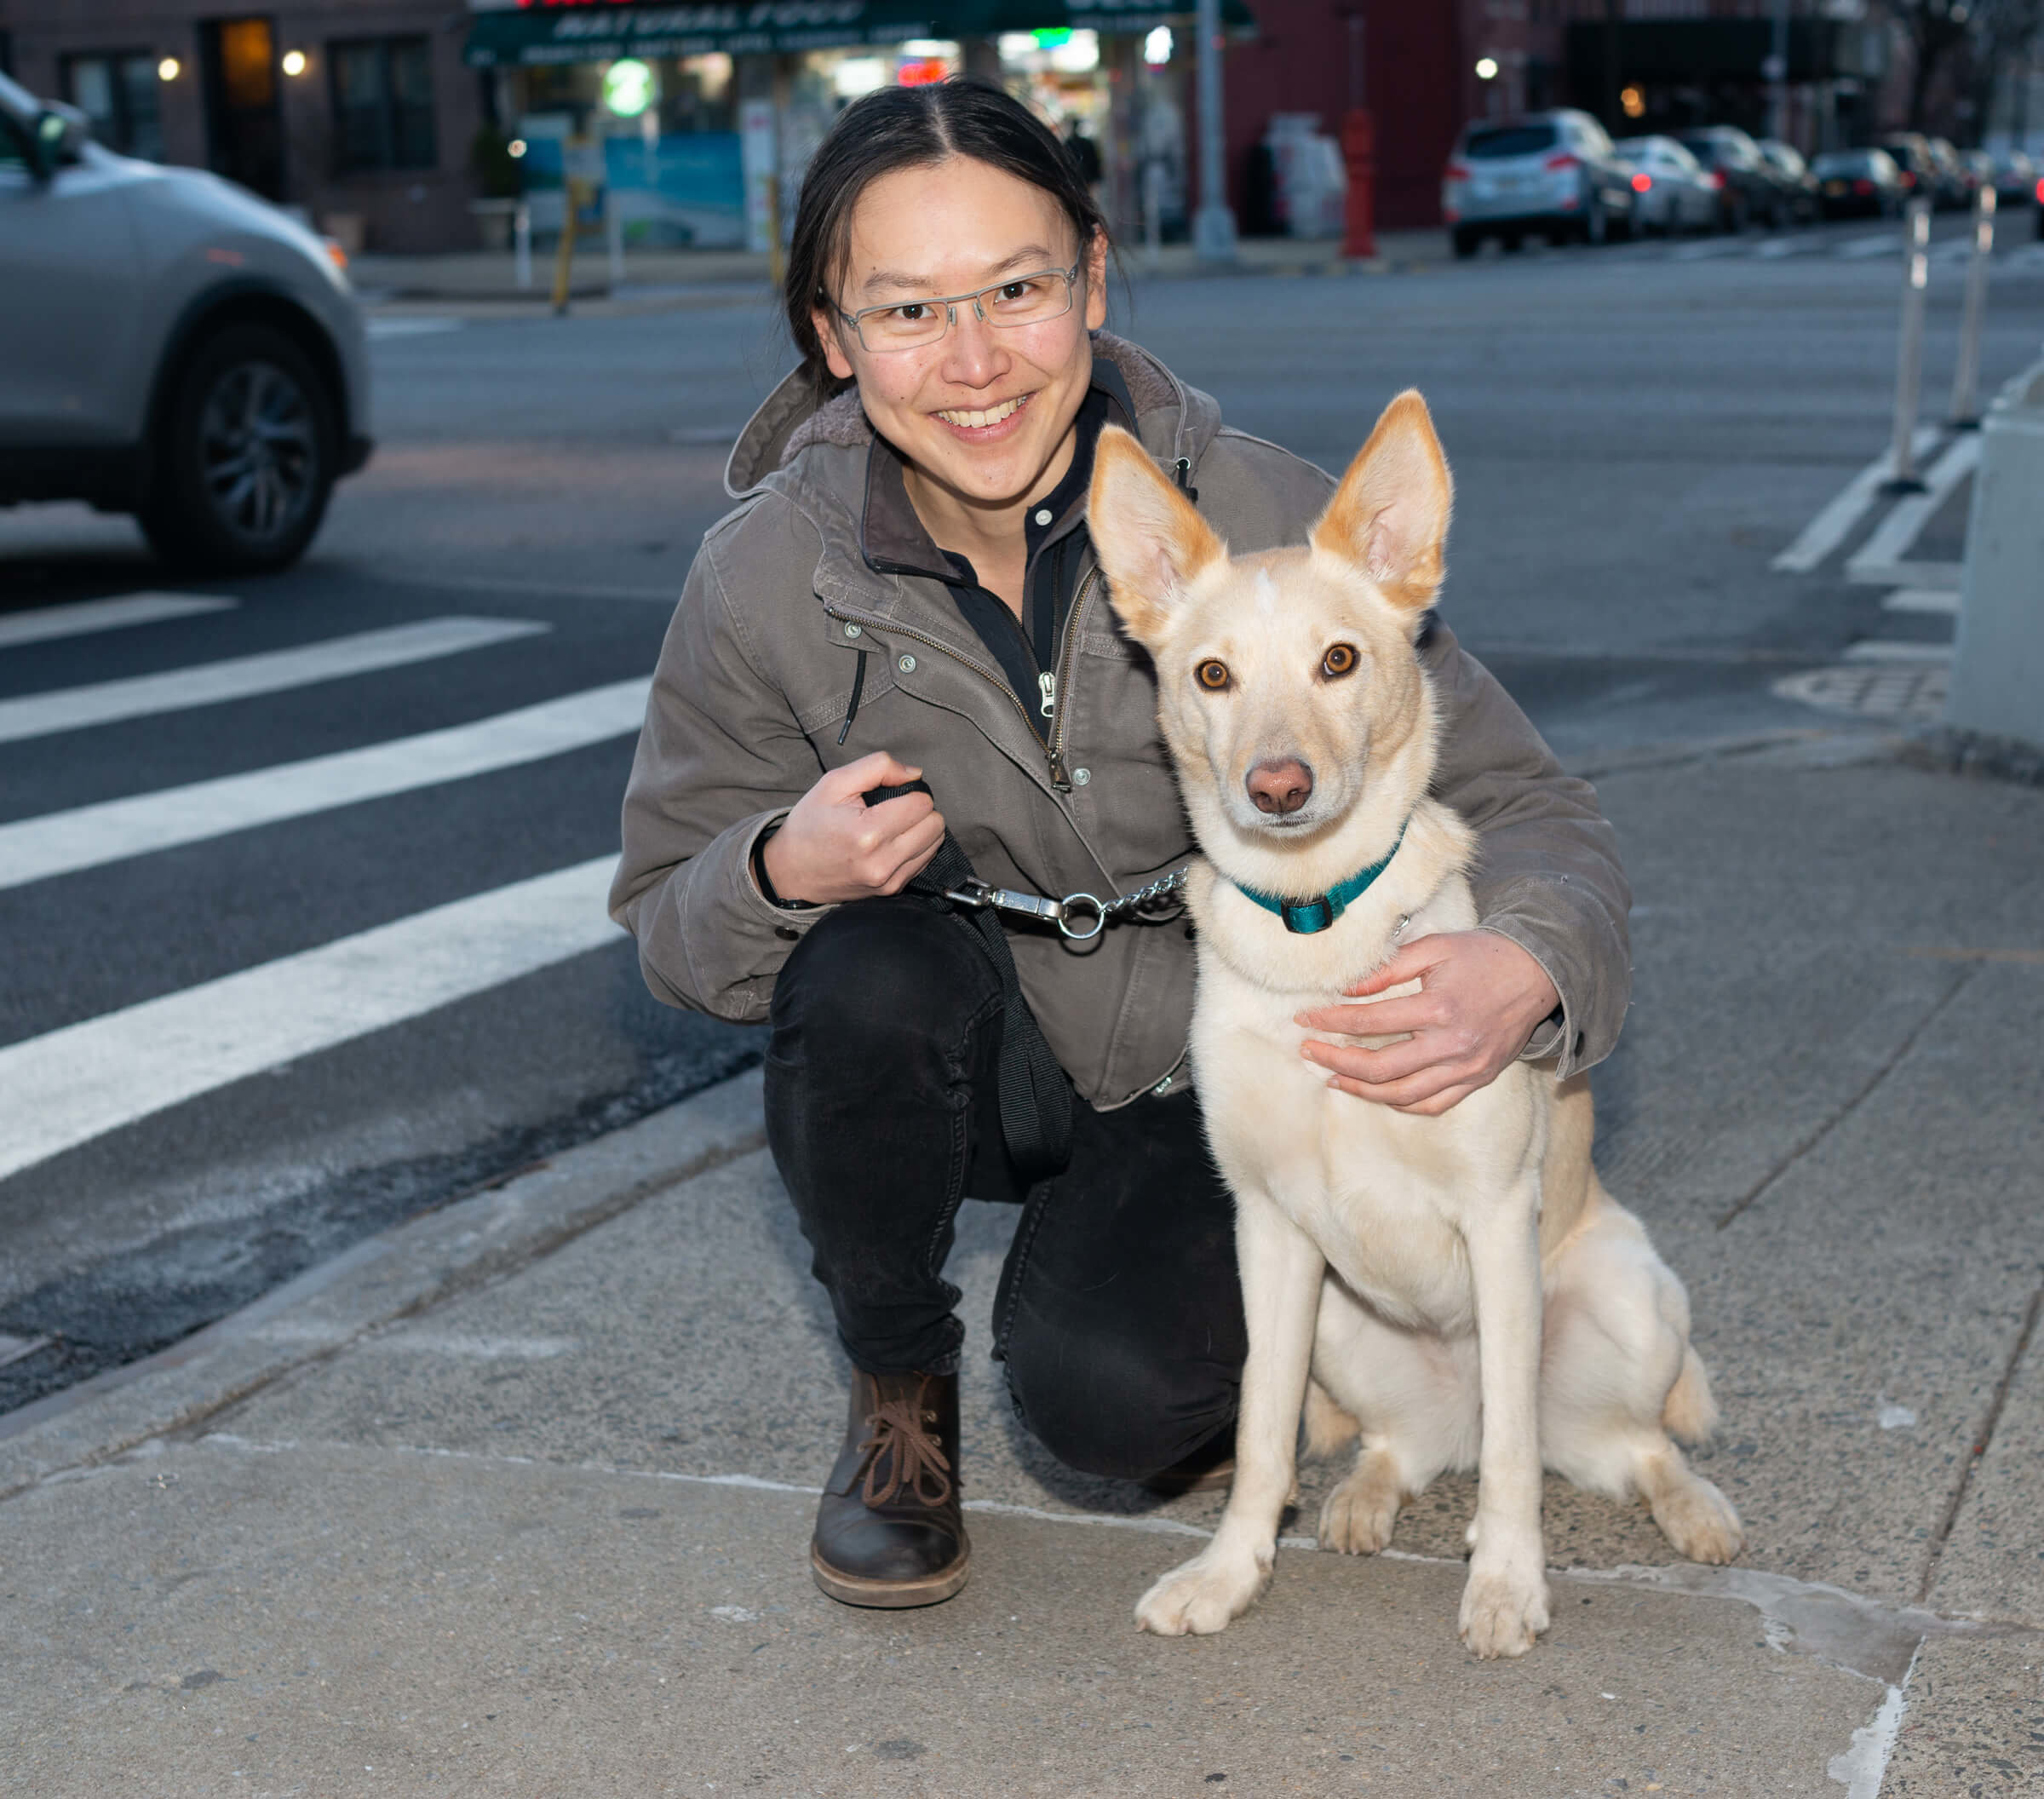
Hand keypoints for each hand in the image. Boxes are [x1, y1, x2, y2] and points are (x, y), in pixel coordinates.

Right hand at [759, 752, 944, 905]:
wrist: (791, 872)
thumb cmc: (810, 824)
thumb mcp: (834, 783)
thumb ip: (878, 767)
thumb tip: (916, 773)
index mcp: (868, 833)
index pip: (922, 804)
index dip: (911, 792)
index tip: (891, 795)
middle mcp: (882, 862)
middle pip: (935, 825)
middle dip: (920, 811)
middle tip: (894, 809)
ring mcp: (888, 881)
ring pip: (935, 844)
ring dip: (921, 830)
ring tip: (892, 826)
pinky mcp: (892, 891)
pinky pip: (924, 862)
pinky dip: (915, 848)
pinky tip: (891, 843)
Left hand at [1296, 931, 1559, 1116]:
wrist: (1538, 974)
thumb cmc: (1482, 955)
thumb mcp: (1434, 947)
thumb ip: (1388, 968)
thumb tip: (1345, 989)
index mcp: (1439, 1008)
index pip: (1370, 1022)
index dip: (1331, 1021)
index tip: (1305, 1020)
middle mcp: (1452, 1045)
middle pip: (1380, 1068)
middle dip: (1336, 1061)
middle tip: (1309, 1052)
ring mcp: (1467, 1068)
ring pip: (1403, 1094)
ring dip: (1362, 1090)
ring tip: (1334, 1078)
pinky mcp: (1478, 1079)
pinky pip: (1433, 1104)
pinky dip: (1401, 1104)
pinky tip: (1378, 1094)